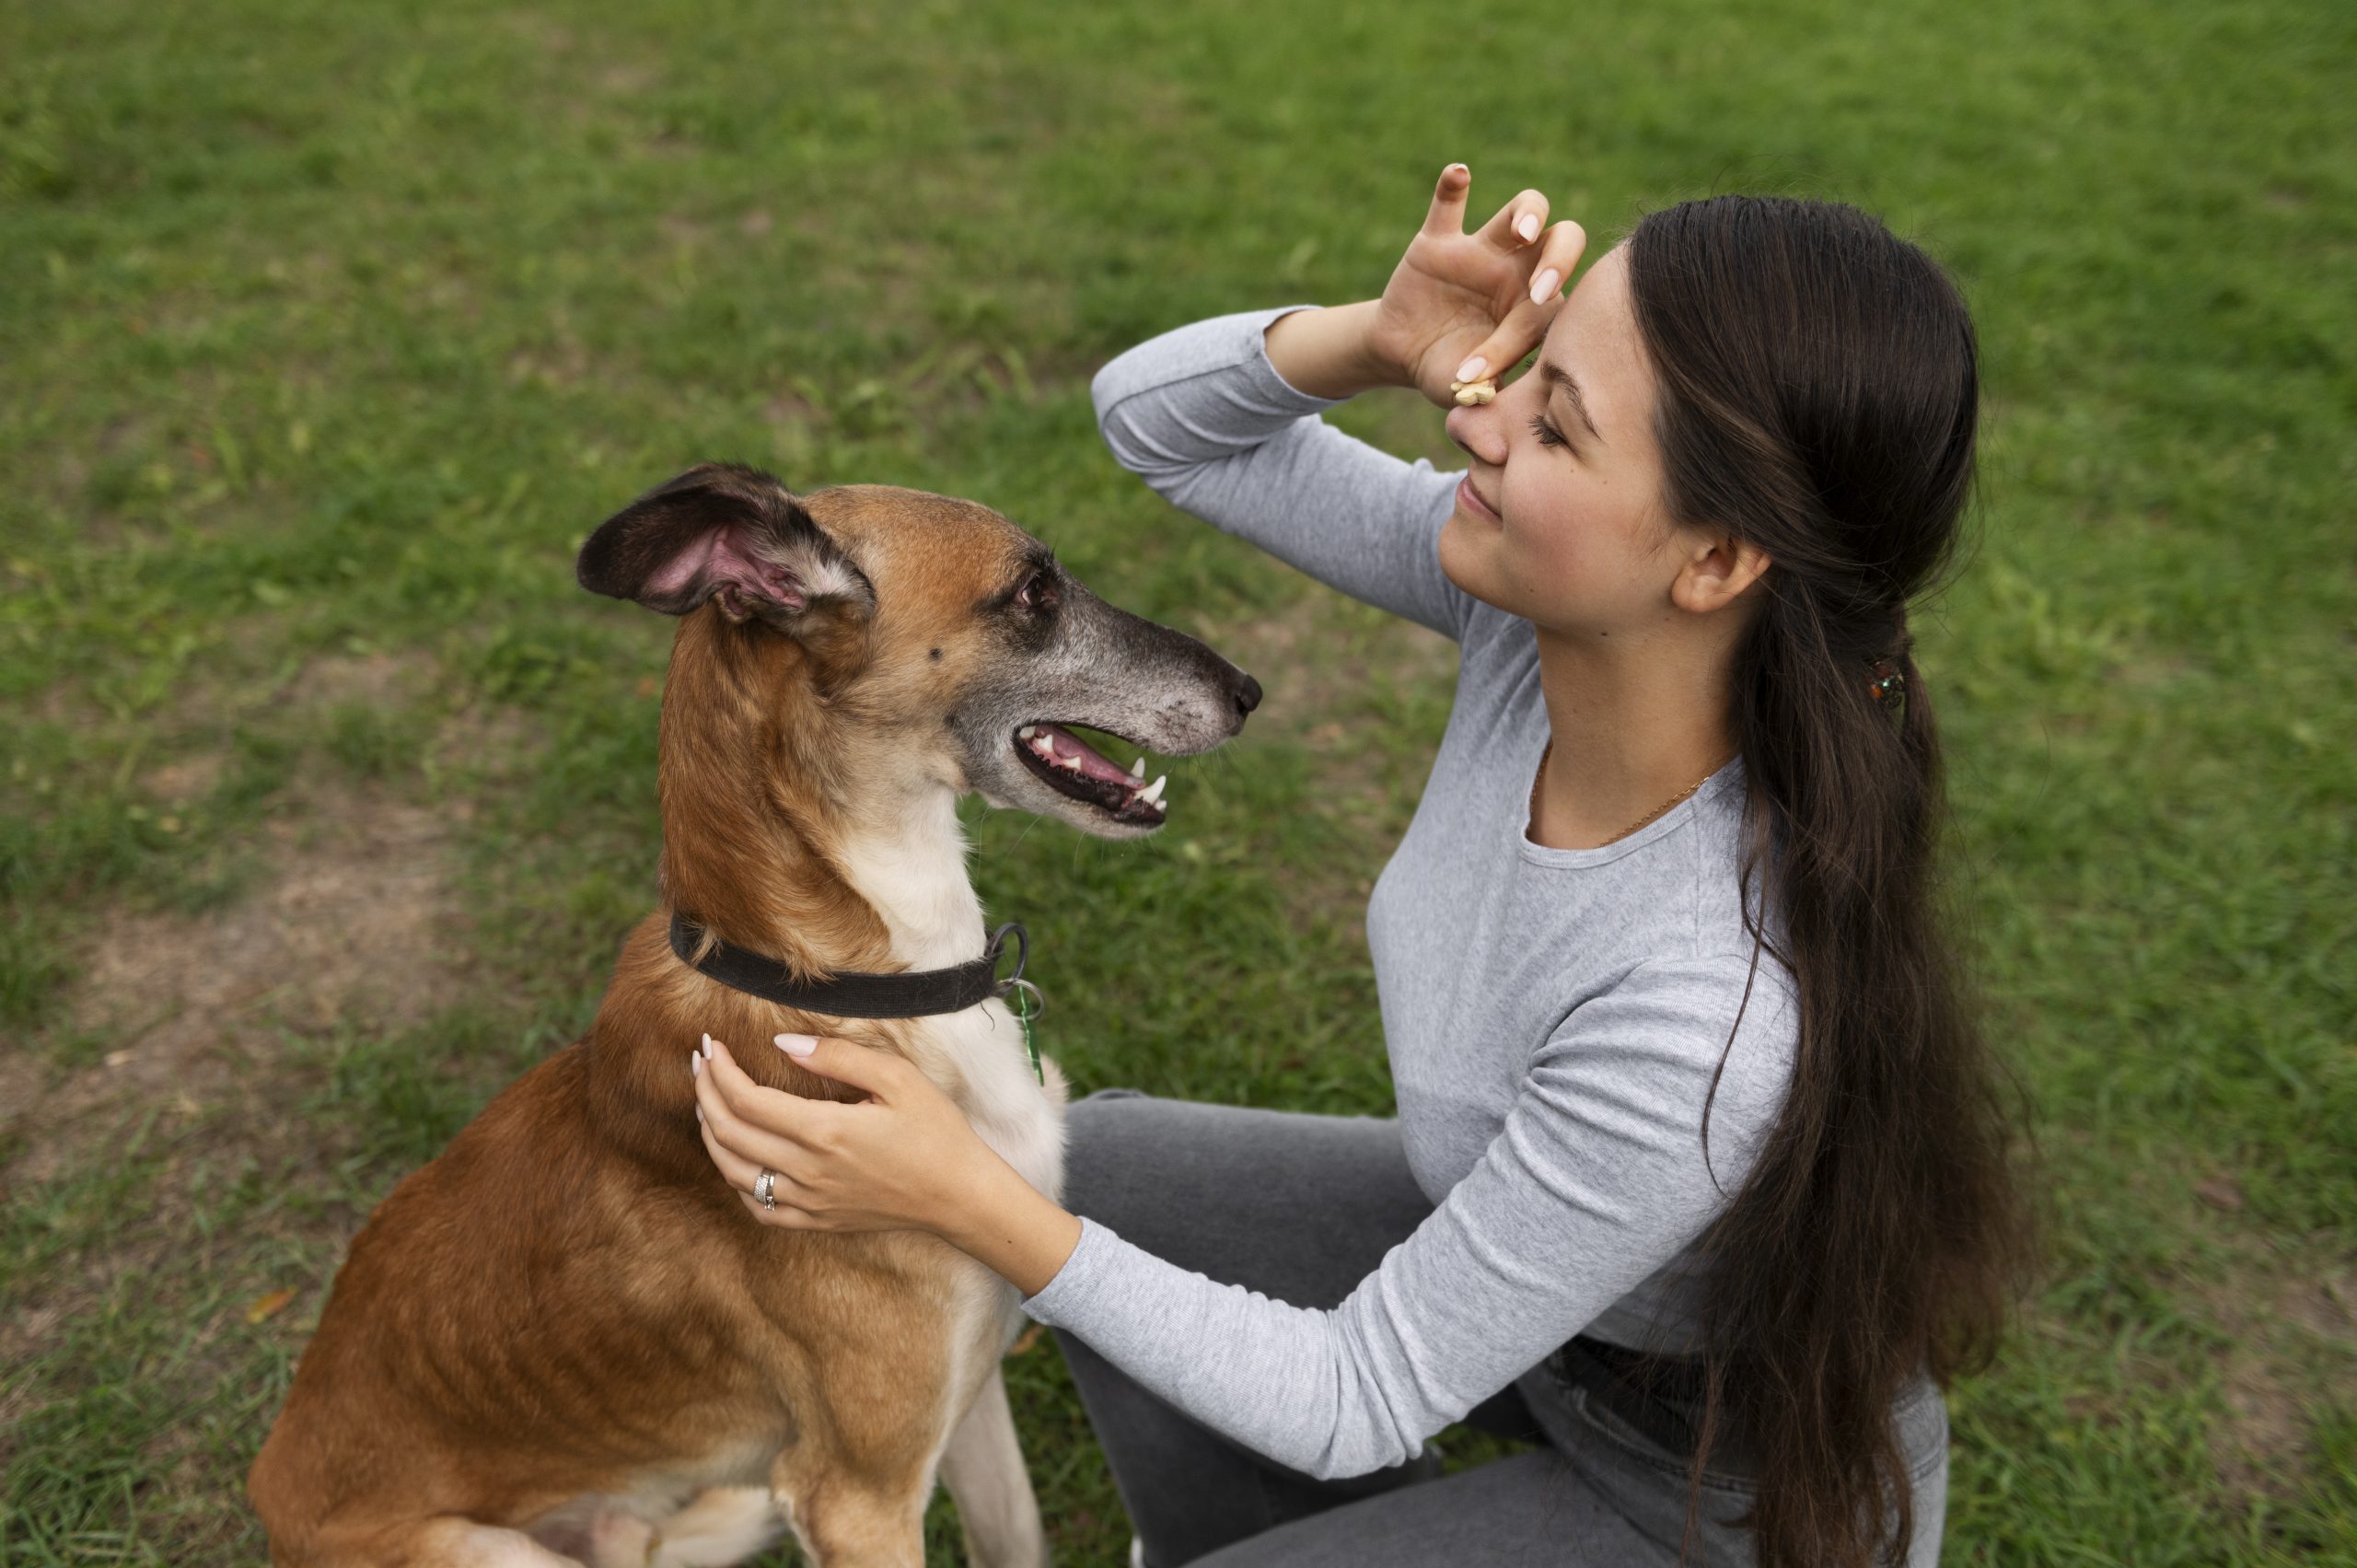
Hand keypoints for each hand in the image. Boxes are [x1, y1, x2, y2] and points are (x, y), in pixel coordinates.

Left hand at [691, 1033, 1084, 1292]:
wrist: (959, 1196)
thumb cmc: (936, 1132)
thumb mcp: (898, 1078)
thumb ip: (837, 1056)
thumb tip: (783, 1043)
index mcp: (826, 1131)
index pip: (747, 1100)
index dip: (720, 1071)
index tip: (710, 1046)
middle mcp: (809, 1171)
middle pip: (730, 1133)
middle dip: (706, 1093)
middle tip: (699, 1064)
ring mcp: (810, 1201)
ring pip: (735, 1172)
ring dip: (710, 1135)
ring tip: (706, 1104)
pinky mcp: (817, 1221)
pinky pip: (757, 1207)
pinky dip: (736, 1180)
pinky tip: (736, 1157)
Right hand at [1364, 164, 1586, 406]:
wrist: (1406, 353)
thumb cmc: (1449, 372)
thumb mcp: (1465, 389)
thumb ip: (1484, 394)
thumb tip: (1489, 406)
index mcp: (1536, 307)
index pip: (1548, 310)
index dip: (1523, 336)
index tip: (1487, 365)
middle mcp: (1519, 270)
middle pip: (1563, 240)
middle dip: (1561, 258)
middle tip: (1543, 286)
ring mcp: (1482, 250)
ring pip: (1524, 207)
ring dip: (1529, 212)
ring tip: (1522, 230)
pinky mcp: (1438, 239)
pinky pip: (1448, 204)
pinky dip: (1453, 185)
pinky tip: (1459, 174)